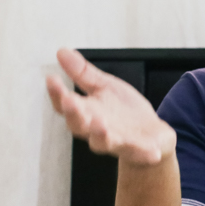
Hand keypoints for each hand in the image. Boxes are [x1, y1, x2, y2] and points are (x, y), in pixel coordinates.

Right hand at [46, 48, 175, 165]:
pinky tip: (153, 153)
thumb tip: (62, 51)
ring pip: (103, 142)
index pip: (64, 105)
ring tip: (100, 124)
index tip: (51, 78)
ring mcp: (117, 141)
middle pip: (78, 126)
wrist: (151, 135)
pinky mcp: (138, 150)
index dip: (56, 93)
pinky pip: (139, 153)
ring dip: (101, 134)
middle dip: (74, 114)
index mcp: (86, 112)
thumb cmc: (124, 112)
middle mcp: (96, 130)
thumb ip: (84, 74)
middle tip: (70, 102)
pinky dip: (145, 153)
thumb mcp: (106, 88)